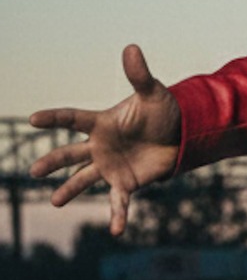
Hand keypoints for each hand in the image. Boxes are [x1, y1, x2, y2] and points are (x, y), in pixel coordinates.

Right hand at [29, 45, 182, 235]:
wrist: (180, 136)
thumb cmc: (163, 112)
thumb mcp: (153, 94)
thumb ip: (139, 75)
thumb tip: (131, 47)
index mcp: (102, 123)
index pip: (73, 118)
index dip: (54, 118)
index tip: (34, 119)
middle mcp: (100, 146)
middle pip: (70, 153)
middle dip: (53, 162)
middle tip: (34, 171)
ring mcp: (110, 166)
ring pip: (84, 178)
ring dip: (69, 189)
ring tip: (54, 202)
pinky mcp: (126, 182)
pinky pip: (118, 201)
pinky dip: (118, 216)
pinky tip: (116, 231)